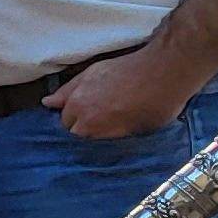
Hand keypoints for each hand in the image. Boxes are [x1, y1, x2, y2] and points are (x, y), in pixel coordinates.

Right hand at [45, 45, 197, 141]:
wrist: (165, 70)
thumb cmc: (157, 105)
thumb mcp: (136, 130)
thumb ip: (110, 135)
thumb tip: (93, 139)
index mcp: (90, 125)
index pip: (75, 142)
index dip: (84, 145)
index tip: (90, 147)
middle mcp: (78, 107)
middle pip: (66, 124)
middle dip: (75, 129)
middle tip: (89, 132)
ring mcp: (80, 88)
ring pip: (62, 106)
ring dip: (68, 113)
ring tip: (73, 118)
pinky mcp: (87, 73)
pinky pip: (66, 89)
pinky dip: (61, 97)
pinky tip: (53, 102)